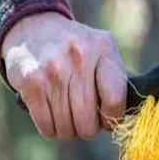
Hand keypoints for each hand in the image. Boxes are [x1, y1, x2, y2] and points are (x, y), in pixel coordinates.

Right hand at [1, 12, 126, 140]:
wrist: (33, 28)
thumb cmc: (76, 51)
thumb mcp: (101, 52)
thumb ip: (117, 81)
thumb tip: (126, 117)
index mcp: (103, 48)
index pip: (115, 100)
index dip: (112, 119)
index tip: (106, 119)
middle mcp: (79, 57)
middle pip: (88, 123)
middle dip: (88, 129)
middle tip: (84, 119)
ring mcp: (53, 70)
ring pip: (67, 129)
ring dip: (69, 130)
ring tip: (67, 115)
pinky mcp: (32, 83)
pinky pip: (47, 128)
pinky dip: (51, 129)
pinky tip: (51, 114)